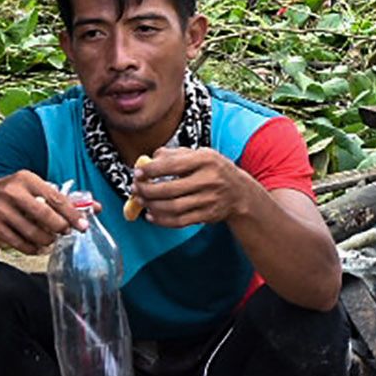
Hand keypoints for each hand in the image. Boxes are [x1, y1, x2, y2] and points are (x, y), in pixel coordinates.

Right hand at [0, 171, 82, 254]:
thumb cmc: (12, 198)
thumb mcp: (33, 191)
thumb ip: (61, 199)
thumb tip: (96, 207)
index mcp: (26, 178)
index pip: (56, 198)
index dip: (72, 214)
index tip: (83, 226)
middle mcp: (11, 191)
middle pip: (45, 216)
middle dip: (60, 228)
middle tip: (65, 234)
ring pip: (33, 232)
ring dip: (46, 241)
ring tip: (50, 241)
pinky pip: (19, 242)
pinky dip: (31, 248)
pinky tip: (36, 247)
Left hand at [126, 146, 251, 229]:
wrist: (240, 193)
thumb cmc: (215, 171)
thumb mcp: (201, 154)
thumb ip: (175, 154)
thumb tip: (149, 160)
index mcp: (205, 160)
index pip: (171, 165)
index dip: (150, 170)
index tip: (138, 173)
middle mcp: (209, 180)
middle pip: (168, 189)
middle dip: (146, 190)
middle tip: (135, 189)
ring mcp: (209, 200)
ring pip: (171, 207)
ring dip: (151, 205)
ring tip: (141, 200)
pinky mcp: (207, 215)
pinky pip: (179, 221)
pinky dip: (161, 220)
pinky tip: (151, 215)